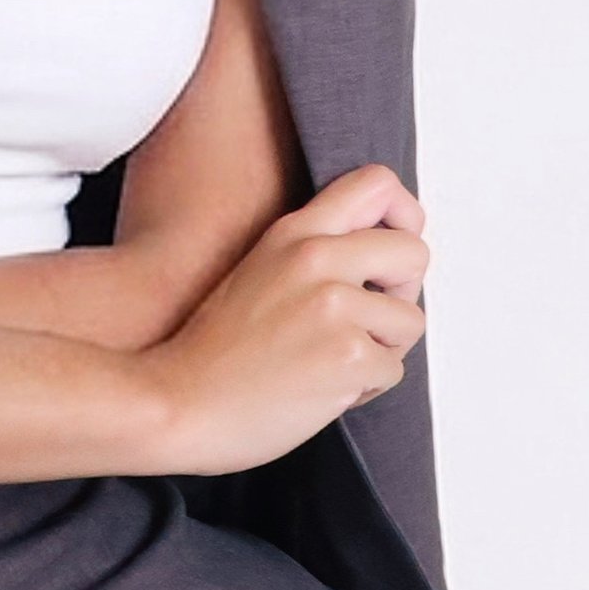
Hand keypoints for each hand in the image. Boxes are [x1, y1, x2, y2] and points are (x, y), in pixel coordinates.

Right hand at [137, 167, 428, 476]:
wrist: (174, 405)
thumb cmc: (211, 354)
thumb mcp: (257, 272)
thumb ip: (311, 253)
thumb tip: (380, 263)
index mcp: (294, 232)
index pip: (378, 184)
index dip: (402, 217)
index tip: (388, 255)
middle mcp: (317, 258)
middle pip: (414, 253)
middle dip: (401, 294)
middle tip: (365, 321)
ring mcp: (333, 306)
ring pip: (408, 322)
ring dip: (380, 351)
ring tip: (328, 364)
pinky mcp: (347, 356)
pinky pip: (393, 371)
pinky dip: (364, 390)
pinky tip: (320, 391)